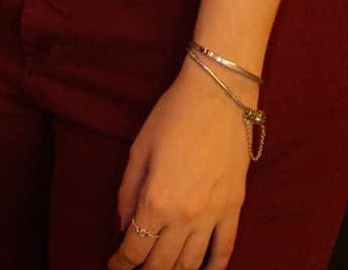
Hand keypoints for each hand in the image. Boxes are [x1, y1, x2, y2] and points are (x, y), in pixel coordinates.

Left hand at [107, 58, 251, 269]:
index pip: (135, 249)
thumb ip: (127, 191)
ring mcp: (213, 216)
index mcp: (156, 200)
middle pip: (162, 264)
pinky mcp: (234, 209)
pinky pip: (225, 250)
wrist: (218, 95)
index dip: (121, 264)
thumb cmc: (173, 115)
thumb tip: (121, 226)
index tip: (113, 266)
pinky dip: (213, 268)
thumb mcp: (139, 149)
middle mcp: (185, 216)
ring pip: (191, 263)